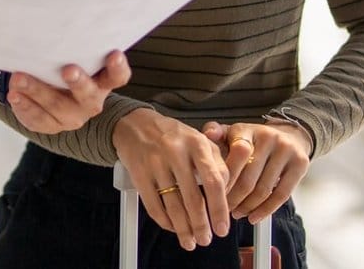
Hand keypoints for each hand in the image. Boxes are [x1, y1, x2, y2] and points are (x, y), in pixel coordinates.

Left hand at [5, 51, 130, 133]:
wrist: (51, 90)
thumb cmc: (65, 64)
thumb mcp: (73, 56)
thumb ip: (71, 45)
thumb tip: (55, 18)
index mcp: (102, 81)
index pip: (117, 76)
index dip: (118, 68)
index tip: (114, 54)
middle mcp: (91, 101)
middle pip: (88, 95)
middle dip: (78, 82)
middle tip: (68, 70)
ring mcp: (72, 116)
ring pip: (57, 107)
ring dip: (37, 91)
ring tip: (18, 78)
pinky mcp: (52, 125)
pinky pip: (39, 119)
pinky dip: (25, 106)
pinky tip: (14, 95)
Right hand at [113, 108, 230, 251]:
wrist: (135, 124)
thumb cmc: (173, 135)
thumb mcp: (199, 140)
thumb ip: (217, 163)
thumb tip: (227, 195)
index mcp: (196, 143)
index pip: (214, 181)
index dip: (219, 208)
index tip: (222, 227)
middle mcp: (176, 152)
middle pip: (193, 198)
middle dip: (201, 225)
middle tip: (206, 239)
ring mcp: (155, 162)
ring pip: (173, 205)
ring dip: (183, 229)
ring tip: (190, 241)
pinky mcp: (139, 173)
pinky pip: (153, 204)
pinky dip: (164, 221)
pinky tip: (172, 228)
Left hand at [202, 120, 310, 223]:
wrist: (288, 136)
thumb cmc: (253, 141)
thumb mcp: (231, 133)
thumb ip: (215, 133)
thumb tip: (208, 135)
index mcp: (246, 129)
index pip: (235, 156)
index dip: (225, 179)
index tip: (215, 193)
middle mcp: (267, 136)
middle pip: (248, 178)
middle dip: (234, 198)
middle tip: (224, 209)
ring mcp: (285, 149)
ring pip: (263, 189)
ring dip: (248, 207)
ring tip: (238, 213)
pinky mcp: (300, 163)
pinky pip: (281, 194)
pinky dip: (266, 210)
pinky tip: (255, 217)